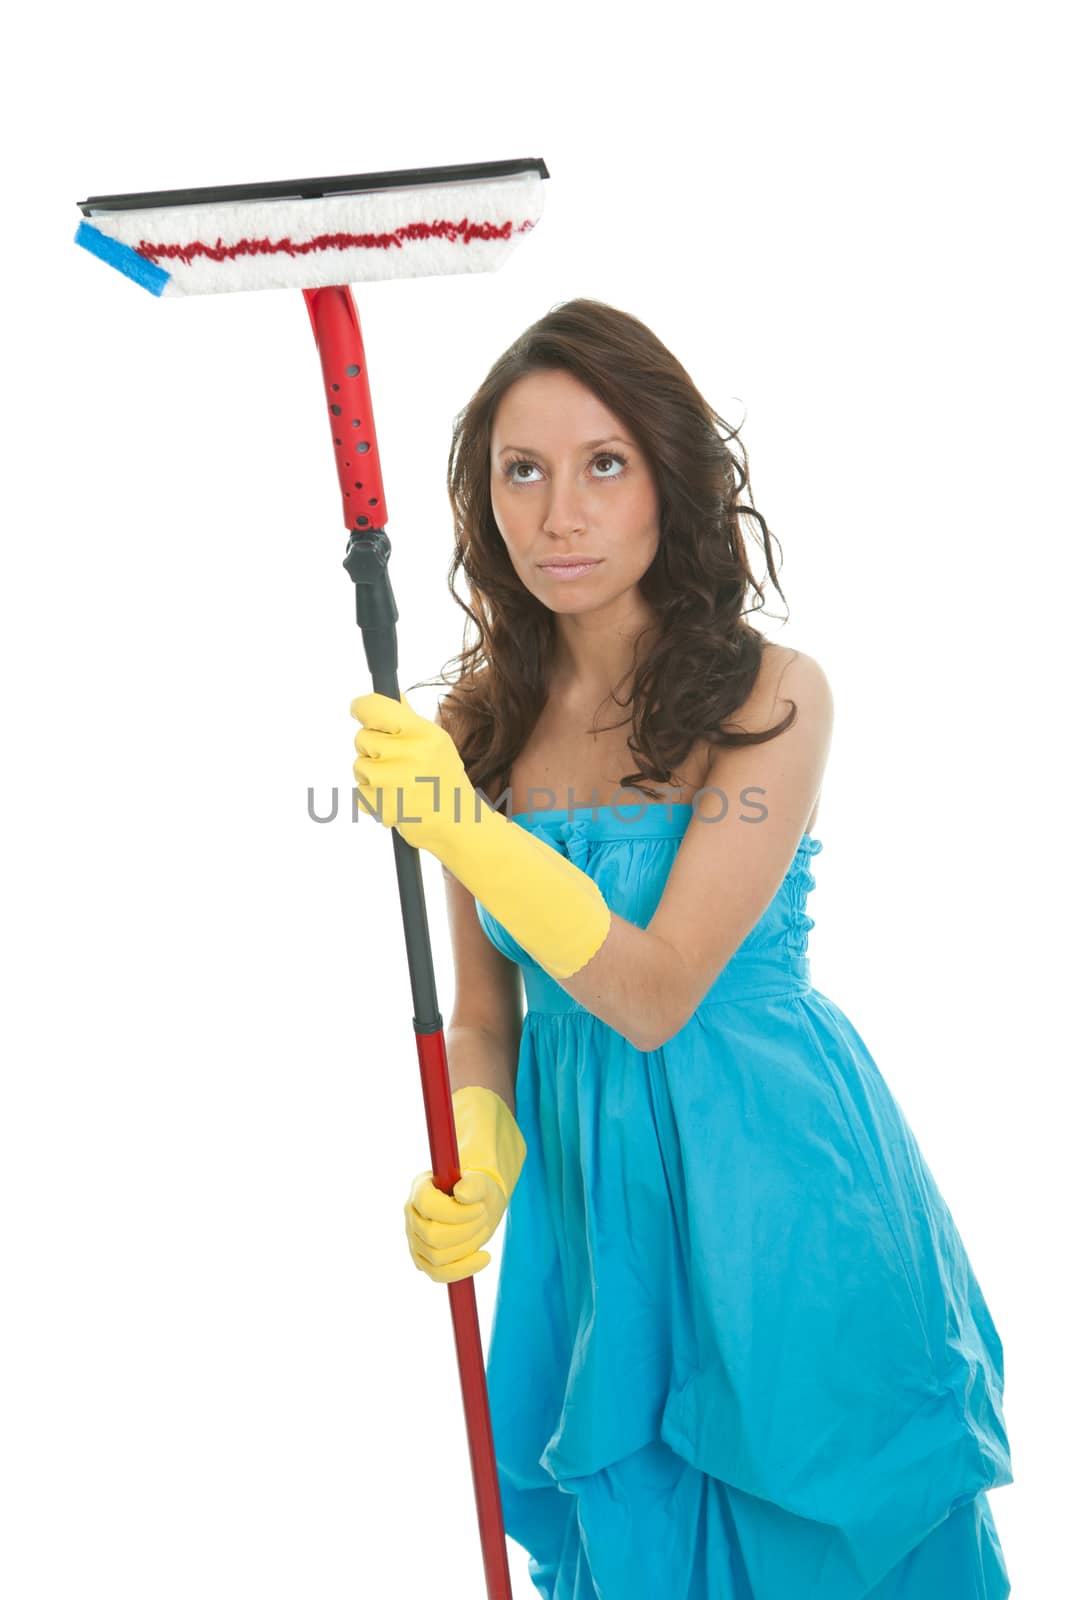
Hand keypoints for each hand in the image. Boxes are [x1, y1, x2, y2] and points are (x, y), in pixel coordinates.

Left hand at [350, 690, 481, 852]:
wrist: (458, 824)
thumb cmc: (444, 779)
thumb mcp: (436, 743)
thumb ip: (409, 718)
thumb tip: (391, 693)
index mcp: (423, 733)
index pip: (375, 708)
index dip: (361, 707)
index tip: (358, 709)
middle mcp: (410, 753)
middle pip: (362, 738)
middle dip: (371, 749)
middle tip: (394, 762)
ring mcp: (396, 781)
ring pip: (358, 765)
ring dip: (370, 775)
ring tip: (397, 784)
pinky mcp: (384, 805)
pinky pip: (359, 791)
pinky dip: (371, 797)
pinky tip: (395, 800)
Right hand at [405, 1167, 506, 1283]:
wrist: (479, 1204)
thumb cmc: (478, 1190)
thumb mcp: (482, 1181)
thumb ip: (474, 1184)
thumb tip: (462, 1194)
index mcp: (421, 1189)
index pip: (427, 1205)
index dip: (456, 1212)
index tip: (480, 1208)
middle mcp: (412, 1215)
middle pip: (432, 1235)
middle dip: (466, 1230)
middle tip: (483, 1218)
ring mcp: (415, 1239)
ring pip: (437, 1257)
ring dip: (468, 1247)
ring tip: (483, 1230)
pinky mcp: (423, 1260)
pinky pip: (438, 1274)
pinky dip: (464, 1269)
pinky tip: (484, 1257)